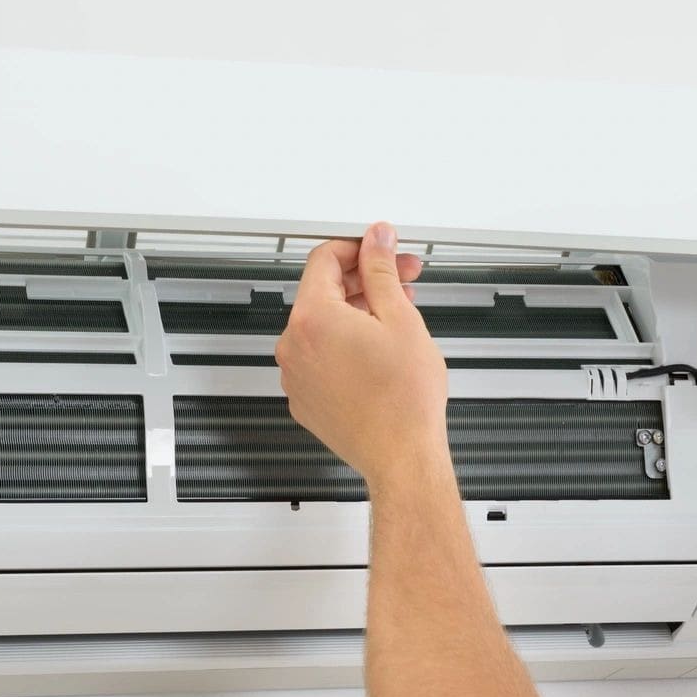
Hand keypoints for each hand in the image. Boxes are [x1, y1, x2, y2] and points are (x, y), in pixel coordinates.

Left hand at [275, 223, 446, 493]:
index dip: (359, 249)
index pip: (324, 259)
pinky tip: (379, 352)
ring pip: (323, 327)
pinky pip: (321, 358)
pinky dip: (346, 347)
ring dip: (357, 314)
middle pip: (323, 293)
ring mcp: (296, 375)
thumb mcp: (401, 319)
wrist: (402, 457)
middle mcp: (294, 346)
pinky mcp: (306, 399)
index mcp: (312, 318)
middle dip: (364, 282)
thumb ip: (382, 271)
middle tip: (401, 281)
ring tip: (398, 318)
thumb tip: (375, 240)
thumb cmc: (403, 400)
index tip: (381, 251)